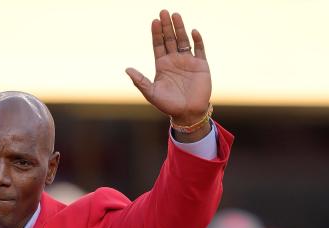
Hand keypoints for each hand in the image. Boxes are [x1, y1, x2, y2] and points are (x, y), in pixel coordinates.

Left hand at [126, 10, 211, 129]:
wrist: (188, 114)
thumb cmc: (168, 105)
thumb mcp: (151, 93)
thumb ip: (140, 81)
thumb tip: (127, 69)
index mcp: (162, 65)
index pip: (158, 45)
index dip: (156, 33)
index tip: (154, 21)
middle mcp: (174, 60)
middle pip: (169, 39)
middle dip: (167, 26)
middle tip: (163, 12)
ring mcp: (188, 61)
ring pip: (183, 40)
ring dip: (180, 28)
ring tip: (175, 15)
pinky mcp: (201, 65)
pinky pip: (199, 49)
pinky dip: (197, 40)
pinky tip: (193, 31)